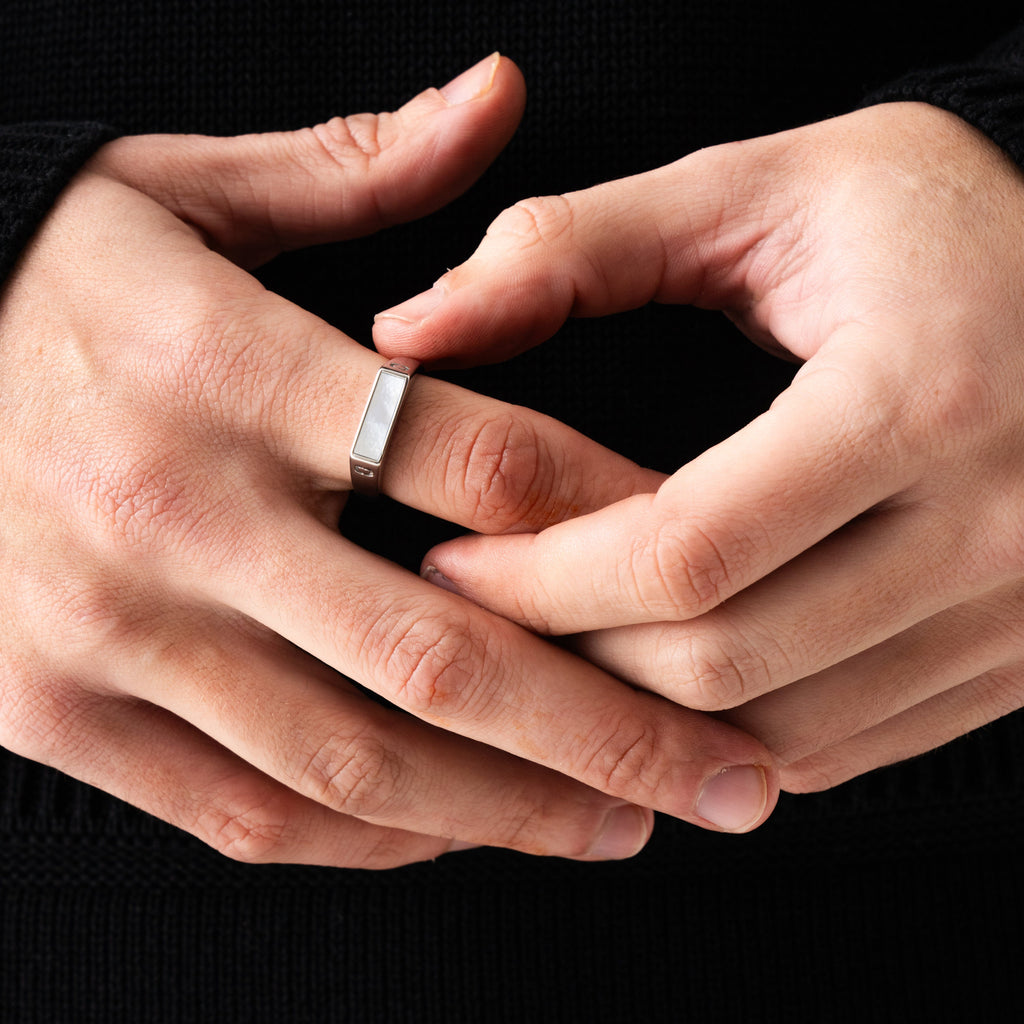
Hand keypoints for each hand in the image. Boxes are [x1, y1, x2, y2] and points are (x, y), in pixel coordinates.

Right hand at [0, 56, 777, 869]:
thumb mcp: (182, 192)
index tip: (709, 560)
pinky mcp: (58, 715)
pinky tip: (470, 828)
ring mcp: (108, 636)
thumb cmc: (48, 287)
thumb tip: (499, 96)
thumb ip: (358, 167)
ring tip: (629, 822)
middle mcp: (170, 515)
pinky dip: (381, 836)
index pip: (474, 456)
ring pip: (359, 759)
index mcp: (222, 367)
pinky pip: (253, 811)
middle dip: (607, 728)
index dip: (615, 517)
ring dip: (516, 809)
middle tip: (726, 773)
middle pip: (441, 649)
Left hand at [377, 102, 1023, 790]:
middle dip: (569, 656)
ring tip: (560, 646)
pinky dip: (731, 732)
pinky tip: (669, 674)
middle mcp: (992, 531)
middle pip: (720, 665)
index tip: (453, 560)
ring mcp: (1017, 614)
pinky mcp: (1014, 659)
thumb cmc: (937, 228)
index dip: (539, 577)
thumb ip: (577, 246)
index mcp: (918, 399)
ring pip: (775, 736)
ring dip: (641, 711)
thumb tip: (414, 327)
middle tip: (486, 611)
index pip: (683, 552)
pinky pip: (841, 751)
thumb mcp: (764, 193)